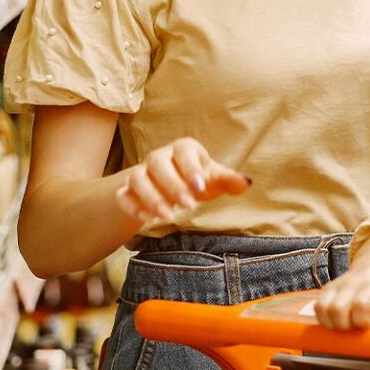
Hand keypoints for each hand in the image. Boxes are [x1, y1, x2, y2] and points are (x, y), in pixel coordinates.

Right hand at [113, 137, 250, 222]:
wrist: (166, 186)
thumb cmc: (195, 179)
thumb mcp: (212, 179)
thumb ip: (229, 180)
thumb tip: (246, 182)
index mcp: (182, 150)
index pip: (183, 151)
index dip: (191, 168)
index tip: (200, 188)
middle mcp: (159, 158)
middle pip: (158, 163)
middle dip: (172, 185)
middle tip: (188, 206)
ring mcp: (141, 173)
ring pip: (138, 178)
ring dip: (151, 197)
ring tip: (168, 216)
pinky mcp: (127, 190)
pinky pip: (123, 195)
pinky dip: (132, 206)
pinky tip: (146, 219)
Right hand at [315, 262, 369, 330]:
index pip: (361, 304)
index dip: (361, 321)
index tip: (368, 327)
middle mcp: (355, 283)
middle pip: (338, 309)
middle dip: (344, 326)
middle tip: (354, 329)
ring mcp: (340, 284)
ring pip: (324, 308)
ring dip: (332, 323)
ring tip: (345, 326)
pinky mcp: (328, 287)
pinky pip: (318, 306)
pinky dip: (323, 318)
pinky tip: (336, 321)